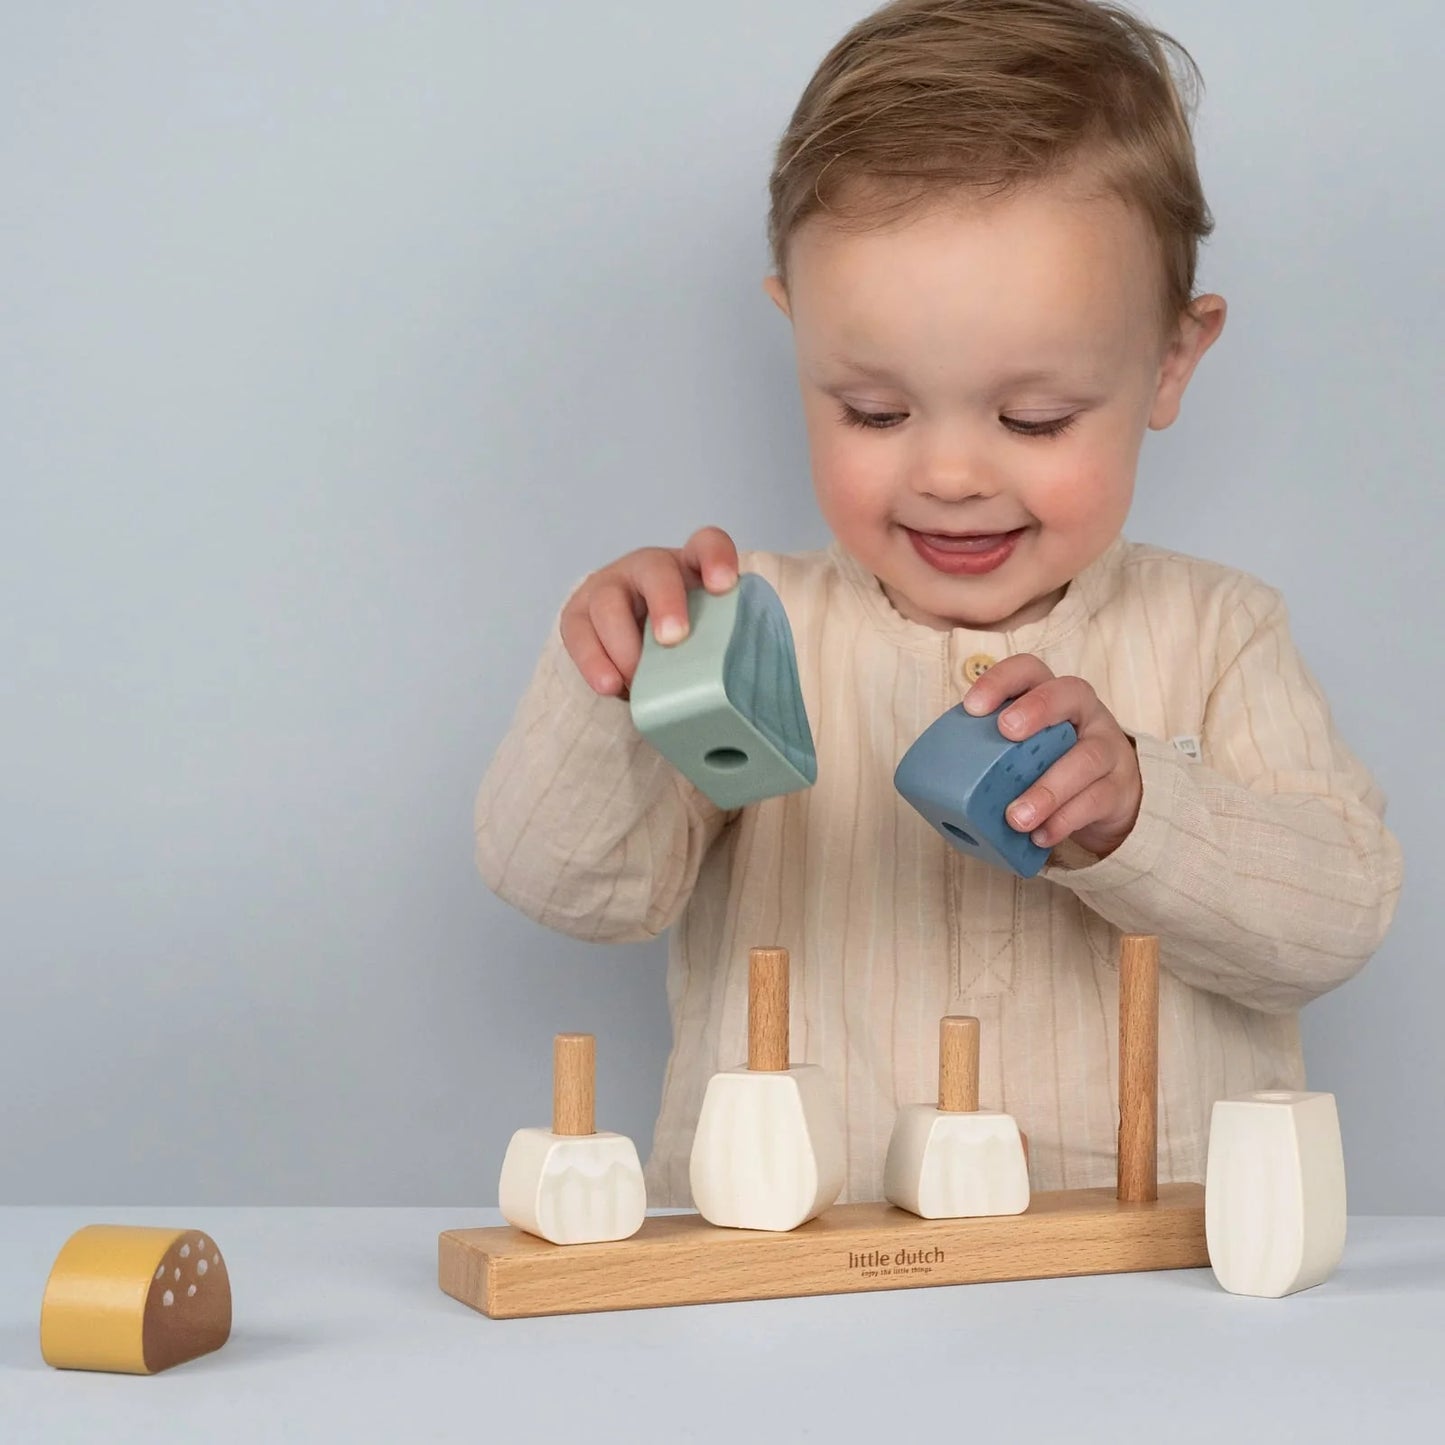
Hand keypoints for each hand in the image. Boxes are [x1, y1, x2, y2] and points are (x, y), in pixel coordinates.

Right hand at [559, 526, 739, 696]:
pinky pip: (578, 634)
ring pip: (608, 603)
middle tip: (673, 639)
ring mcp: (608, 588)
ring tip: (637, 680)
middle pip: (655, 571)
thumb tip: (744, 694)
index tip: (724, 585)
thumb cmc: (684, 640)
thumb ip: (724, 645)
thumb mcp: (708, 633)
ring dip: (624, 644)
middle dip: (664, 603)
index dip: (716, 558)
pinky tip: (610, 686)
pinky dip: (593, 661)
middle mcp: (648, 569)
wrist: (637, 647)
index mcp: (690, 567)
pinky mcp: (578, 616)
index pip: (707, 545)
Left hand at [961, 654, 1141, 860]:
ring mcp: (1107, 748)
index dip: (1001, 681)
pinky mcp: (1120, 787)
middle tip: (1006, 733)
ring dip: (1047, 789)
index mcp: (1051, 696)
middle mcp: (1084, 713)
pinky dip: (1065, 821)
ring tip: (1016, 817)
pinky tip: (1040, 836)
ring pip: (1086, 758)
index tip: (972, 707)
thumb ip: (994, 750)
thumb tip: (938, 781)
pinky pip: (1096, 800)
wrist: (1110, 795)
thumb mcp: (1026, 748)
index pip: (1030, 670)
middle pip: (1069, 693)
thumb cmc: (1051, 764)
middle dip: (1036, 709)